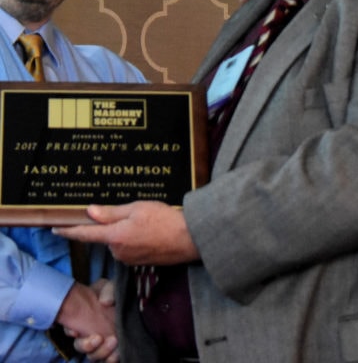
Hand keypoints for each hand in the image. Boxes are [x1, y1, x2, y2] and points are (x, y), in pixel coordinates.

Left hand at [54, 201, 199, 265]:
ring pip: (118, 241)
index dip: (69, 230)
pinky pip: (129, 248)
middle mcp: (118, 251)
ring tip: (147, 221)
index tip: (55, 228)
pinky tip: (150, 232)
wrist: (189, 239)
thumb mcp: (137, 208)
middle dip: (113, 225)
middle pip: (105, 236)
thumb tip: (90, 212)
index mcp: (115, 236)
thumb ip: (111, 213)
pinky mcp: (139, 263)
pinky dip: (135, 239)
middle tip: (134, 213)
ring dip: (125, 232)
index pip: (85, 233)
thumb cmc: (164, 220)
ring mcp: (129, 259)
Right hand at [56, 280, 117, 360]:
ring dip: (101, 352)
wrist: (128, 301)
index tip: (75, 332)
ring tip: (114, 341)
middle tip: (99, 338)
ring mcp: (100, 343)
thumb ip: (108, 289)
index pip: (70, 328)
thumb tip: (104, 302)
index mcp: (83, 318)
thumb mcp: (111, 286)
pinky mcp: (112, 351)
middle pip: (79, 346)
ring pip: (93, 356)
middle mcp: (89, 333)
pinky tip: (117, 353)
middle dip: (86, 345)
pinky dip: (111, 359)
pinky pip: (107, 360)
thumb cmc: (114, 293)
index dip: (70, 331)